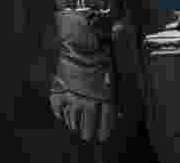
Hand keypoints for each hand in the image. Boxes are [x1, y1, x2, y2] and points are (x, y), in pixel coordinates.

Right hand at [51, 10, 116, 142]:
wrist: (81, 41)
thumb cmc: (103, 54)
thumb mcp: (117, 70)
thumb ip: (118, 92)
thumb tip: (122, 109)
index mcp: (105, 98)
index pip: (105, 123)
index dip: (104, 132)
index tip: (102, 137)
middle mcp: (88, 101)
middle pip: (88, 125)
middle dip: (88, 132)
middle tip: (87, 136)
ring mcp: (72, 96)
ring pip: (72, 119)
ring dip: (74, 125)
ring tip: (75, 129)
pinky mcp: (59, 90)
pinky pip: (57, 108)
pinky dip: (59, 114)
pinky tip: (61, 116)